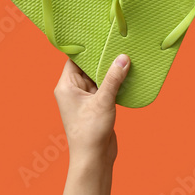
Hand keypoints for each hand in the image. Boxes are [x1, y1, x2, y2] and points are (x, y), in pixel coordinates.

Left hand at [52, 55, 129, 169]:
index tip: (102, 37)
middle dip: (104, 59)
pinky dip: (116, 83)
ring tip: (127, 57)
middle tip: (120, 44)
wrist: (94, 158)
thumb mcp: (103, 101)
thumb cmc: (90, 131)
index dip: (88, 49)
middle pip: (88, 67)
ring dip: (112, 71)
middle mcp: (73, 91)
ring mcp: (85, 99)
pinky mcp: (96, 106)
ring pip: (99, 78)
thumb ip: (113, 78)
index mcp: (66, 86)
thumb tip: (123, 57)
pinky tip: (129, 76)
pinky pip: (106, 88)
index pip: (75, 60)